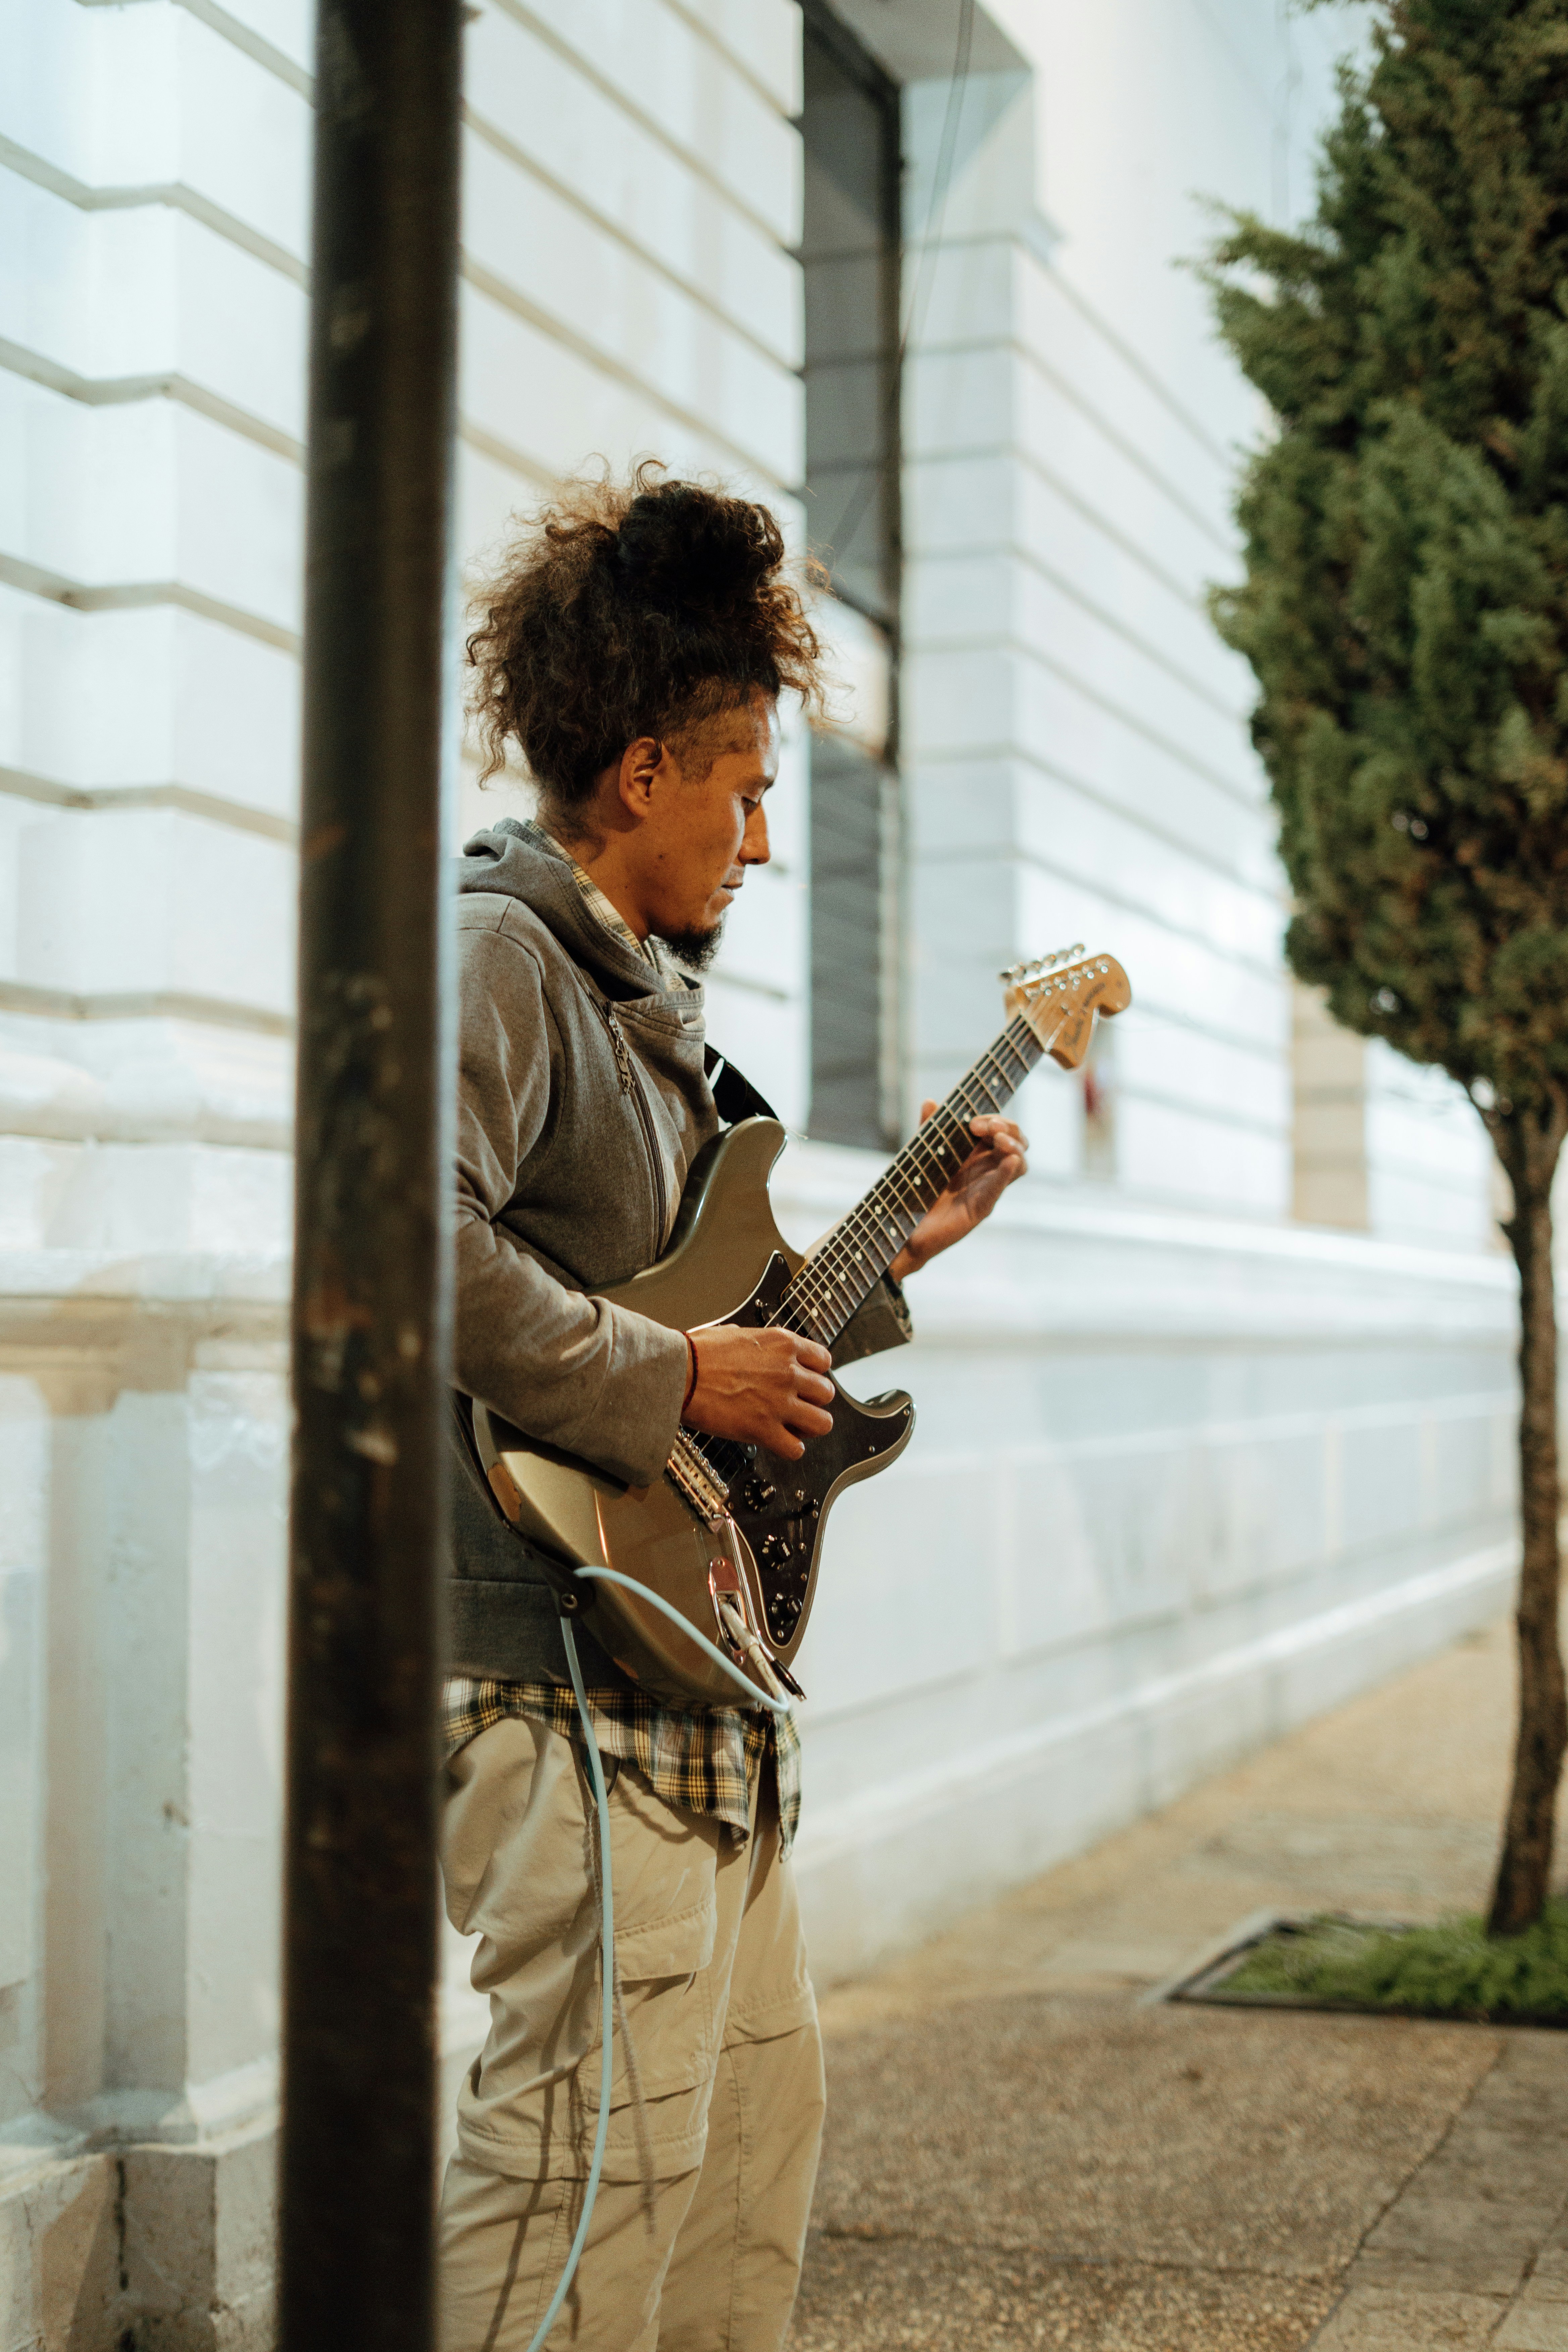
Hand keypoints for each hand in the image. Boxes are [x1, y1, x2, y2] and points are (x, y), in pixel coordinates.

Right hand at [683, 1324, 834, 1459]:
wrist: (678, 1373)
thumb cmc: (696, 1353)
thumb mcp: (734, 1333)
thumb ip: (754, 1341)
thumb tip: (748, 1343)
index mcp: (783, 1344)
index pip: (823, 1360)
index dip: (815, 1373)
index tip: (804, 1380)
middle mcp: (788, 1372)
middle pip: (827, 1393)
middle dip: (814, 1401)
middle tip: (798, 1405)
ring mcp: (779, 1402)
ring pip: (822, 1423)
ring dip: (810, 1427)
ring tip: (794, 1427)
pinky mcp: (764, 1429)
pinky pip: (796, 1449)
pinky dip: (789, 1449)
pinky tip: (777, 1442)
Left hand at [890, 1105, 1027, 1277]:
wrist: (904, 1226)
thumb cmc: (918, 1191)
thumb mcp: (923, 1153)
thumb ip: (928, 1129)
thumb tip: (930, 1101)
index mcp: (978, 1155)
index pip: (1002, 1131)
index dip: (995, 1120)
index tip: (972, 1121)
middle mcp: (988, 1171)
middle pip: (1017, 1143)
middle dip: (1007, 1128)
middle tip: (986, 1127)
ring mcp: (987, 1189)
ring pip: (1019, 1165)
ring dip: (1015, 1148)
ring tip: (1000, 1139)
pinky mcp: (980, 1208)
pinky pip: (999, 1189)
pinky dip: (1006, 1174)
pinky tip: (1010, 1161)